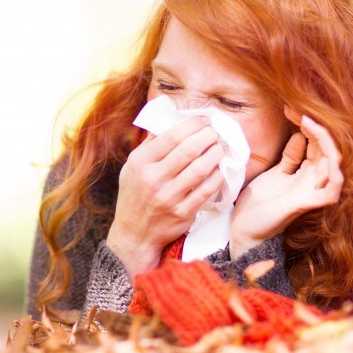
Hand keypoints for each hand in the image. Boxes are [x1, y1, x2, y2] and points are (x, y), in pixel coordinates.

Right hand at [107, 117, 224, 281]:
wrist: (134, 234)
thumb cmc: (135, 194)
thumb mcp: (132, 167)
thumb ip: (150, 144)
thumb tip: (170, 118)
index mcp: (141, 163)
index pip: (171, 136)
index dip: (192, 125)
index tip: (202, 121)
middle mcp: (153, 179)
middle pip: (188, 150)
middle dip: (207, 136)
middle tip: (215, 133)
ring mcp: (168, 197)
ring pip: (200, 169)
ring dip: (215, 154)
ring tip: (220, 147)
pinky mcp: (182, 213)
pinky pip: (206, 191)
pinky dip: (217, 177)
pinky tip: (220, 169)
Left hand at [229, 108, 343, 258]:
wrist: (244, 228)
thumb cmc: (258, 203)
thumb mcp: (275, 172)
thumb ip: (290, 156)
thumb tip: (300, 135)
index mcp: (306, 172)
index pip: (316, 142)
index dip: (307, 124)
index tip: (290, 109)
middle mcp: (313, 181)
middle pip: (327, 148)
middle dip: (315, 126)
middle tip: (297, 111)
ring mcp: (312, 192)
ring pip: (334, 164)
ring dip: (325, 141)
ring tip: (309, 124)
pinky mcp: (307, 204)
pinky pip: (331, 191)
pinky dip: (333, 175)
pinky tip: (326, 158)